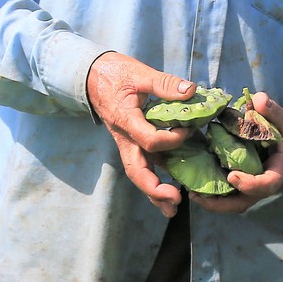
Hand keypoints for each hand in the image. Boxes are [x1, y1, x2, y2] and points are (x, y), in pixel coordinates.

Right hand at [87, 52, 194, 216]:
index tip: (187, 130)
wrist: (91, 75)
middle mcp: (124, 138)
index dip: (171, 140)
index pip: (149, 140)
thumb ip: (165, 83)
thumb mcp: (140, 72)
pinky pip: (141, 166)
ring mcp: (126, 143)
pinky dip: (153, 181)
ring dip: (153, 193)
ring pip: (137, 173)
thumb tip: (191, 91)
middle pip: (136, 170)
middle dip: (154, 188)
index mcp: (126, 120)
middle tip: (176, 198)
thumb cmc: (115, 73)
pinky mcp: (130, 144)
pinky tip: (168, 192)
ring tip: (172, 209)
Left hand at [191, 92, 282, 215]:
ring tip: (191, 194)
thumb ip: (273, 110)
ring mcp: (253, 188)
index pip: (267, 184)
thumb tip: (258, 98)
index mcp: (278, 171)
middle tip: (197, 196)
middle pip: (245, 202)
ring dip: (213, 203)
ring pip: (234, 203)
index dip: (250, 184)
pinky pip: (229, 196)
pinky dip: (213, 195)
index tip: (232, 175)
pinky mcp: (244, 185)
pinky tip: (194, 188)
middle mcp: (264, 184)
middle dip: (221, 204)